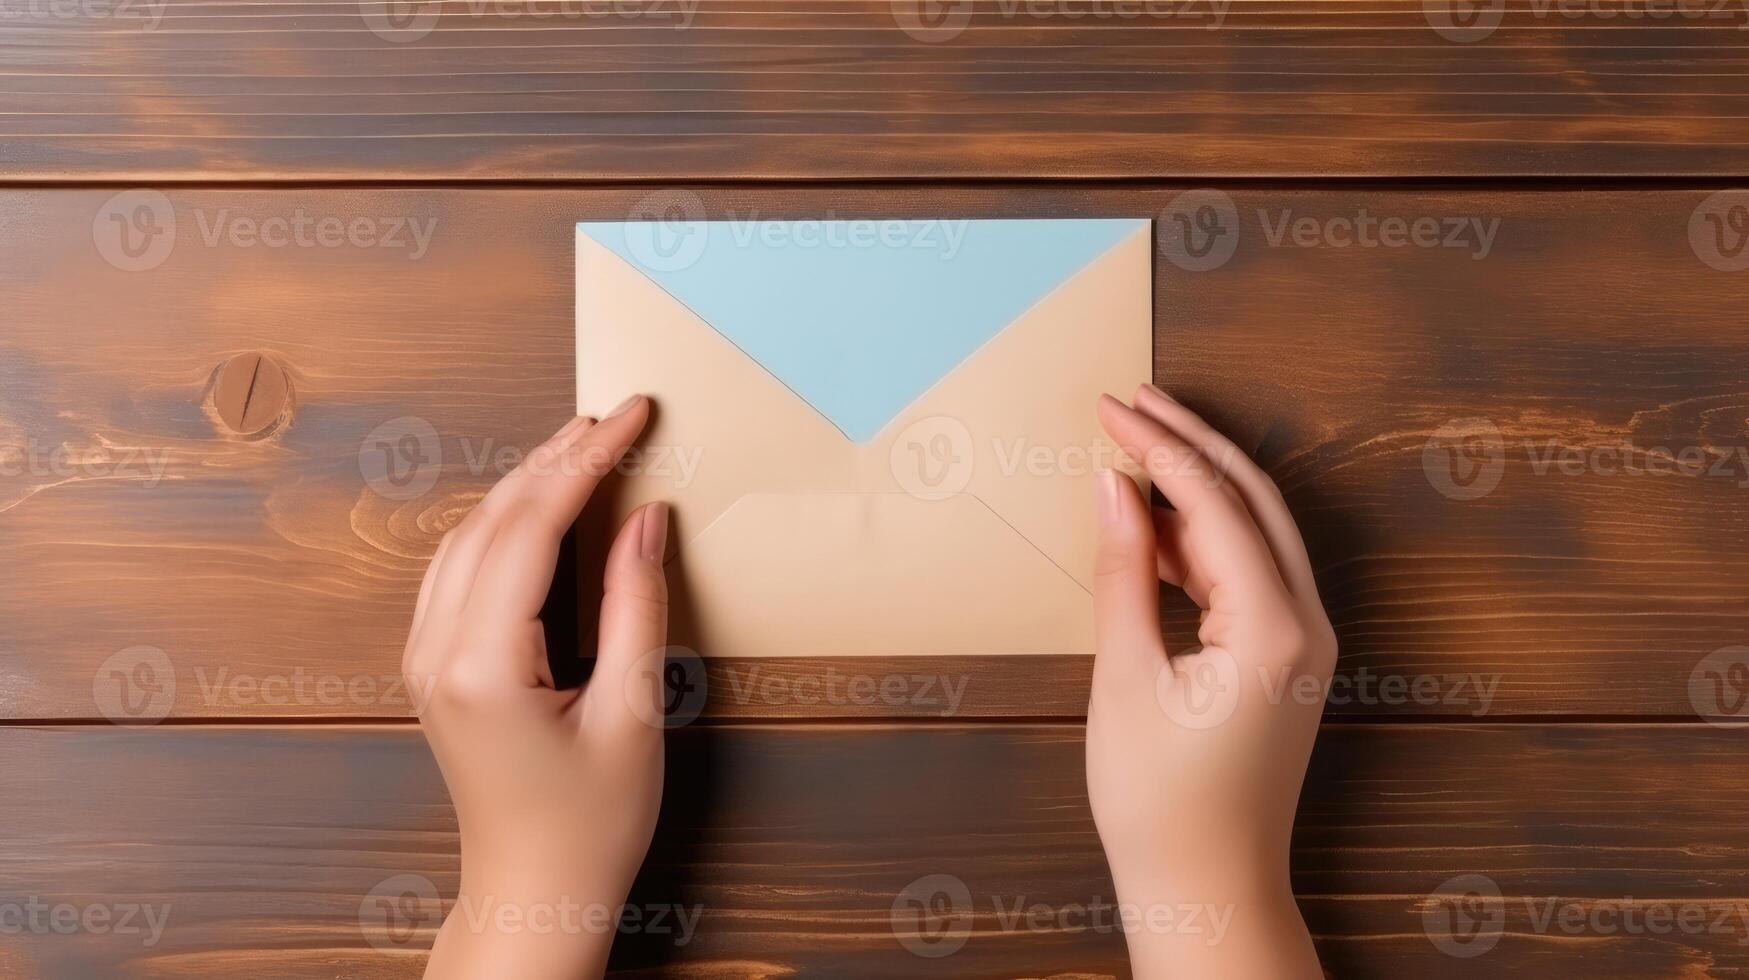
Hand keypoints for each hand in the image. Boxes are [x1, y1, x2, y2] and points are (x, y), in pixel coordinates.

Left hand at [403, 396, 669, 979]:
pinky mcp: (435, 666)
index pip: (530, 526)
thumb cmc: (588, 825)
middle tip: (618, 416)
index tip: (632, 417)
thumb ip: (636, 606)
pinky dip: (502, 521)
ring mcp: (425, 658)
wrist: (533, 893)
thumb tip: (644, 519)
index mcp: (483, 665)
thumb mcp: (633, 715)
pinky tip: (538, 503)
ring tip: (585, 443)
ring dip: (525, 482)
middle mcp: (437, 652)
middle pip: (492, 518)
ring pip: (467, 535)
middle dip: (557, 457)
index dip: (584, 461)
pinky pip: (458, 566)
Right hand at [1087, 386, 1333, 978]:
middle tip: (1131, 400)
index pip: (1216, 502)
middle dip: (1192, 443)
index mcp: (1273, 626)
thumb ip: (1124, 569)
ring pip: (1256, 530)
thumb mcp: (1125, 675)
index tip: (1110, 406)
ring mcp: (1306, 641)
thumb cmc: (1160, 800)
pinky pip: (1250, 572)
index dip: (1159, 446)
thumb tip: (1114, 485)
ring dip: (1198, 486)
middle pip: (1254, 498)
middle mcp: (1307, 623)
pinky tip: (1154, 525)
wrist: (1206, 886)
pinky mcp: (1288, 658)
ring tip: (1133, 449)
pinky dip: (1204, 539)